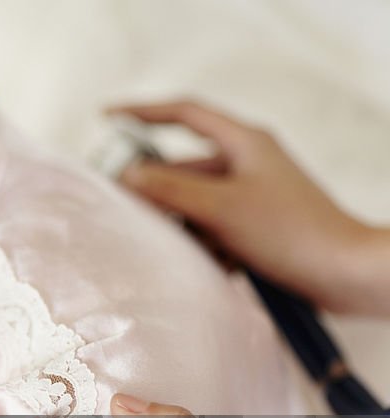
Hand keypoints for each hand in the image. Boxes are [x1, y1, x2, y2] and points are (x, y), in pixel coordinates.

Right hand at [111, 100, 381, 314]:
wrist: (342, 272)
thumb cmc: (290, 232)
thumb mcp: (220, 207)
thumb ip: (169, 188)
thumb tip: (128, 175)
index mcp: (245, 142)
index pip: (185, 114)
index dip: (143, 112)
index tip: (108, 118)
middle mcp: (248, 162)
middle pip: (185, 166)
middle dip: (157, 189)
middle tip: (124, 205)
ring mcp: (253, 195)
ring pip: (196, 201)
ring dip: (180, 222)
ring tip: (168, 244)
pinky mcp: (257, 225)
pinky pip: (213, 226)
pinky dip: (202, 242)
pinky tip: (205, 262)